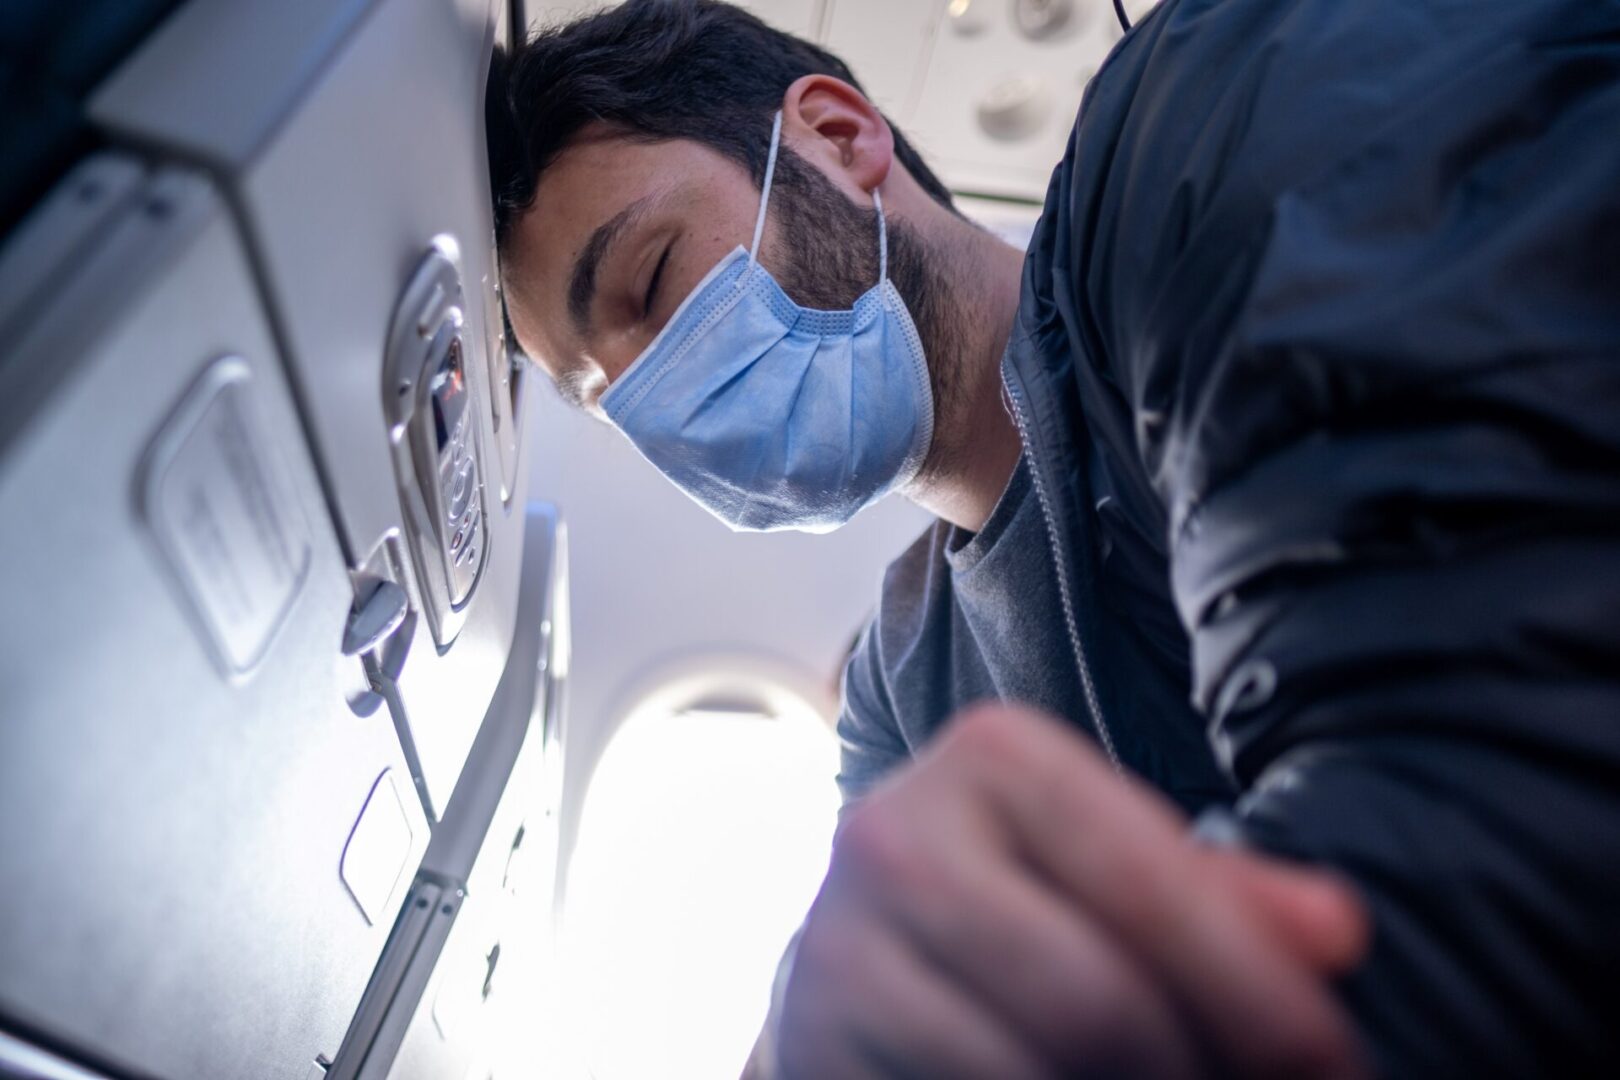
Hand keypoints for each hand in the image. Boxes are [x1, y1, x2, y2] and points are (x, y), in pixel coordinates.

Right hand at [769, 704, 1368, 1078]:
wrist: (854, 960)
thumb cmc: (1017, 903)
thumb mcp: (1116, 873)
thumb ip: (1224, 897)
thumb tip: (1337, 932)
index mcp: (995, 757)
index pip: (1154, 890)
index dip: (1259, 996)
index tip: (1335, 1068)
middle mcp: (898, 832)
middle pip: (1100, 1007)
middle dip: (1198, 1076)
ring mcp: (837, 943)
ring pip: (1029, 1074)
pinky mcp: (810, 1040)